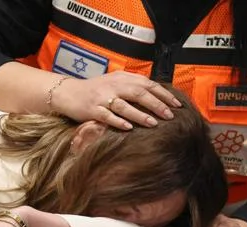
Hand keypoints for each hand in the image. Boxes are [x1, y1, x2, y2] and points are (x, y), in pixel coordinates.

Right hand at [51, 71, 182, 129]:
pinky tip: (129, 128)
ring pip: (124, 106)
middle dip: (156, 105)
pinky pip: (107, 116)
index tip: (177, 105)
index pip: (147, 84)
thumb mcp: (116, 83)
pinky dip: (118, 122)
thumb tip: (159, 95)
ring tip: (153, 124)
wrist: (69, 93)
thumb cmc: (97, 90)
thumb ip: (134, 87)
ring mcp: (102, 98)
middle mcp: (113, 86)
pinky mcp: (92, 110)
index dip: (163, 94)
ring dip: (140, 115)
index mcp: (122, 78)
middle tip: (170, 116)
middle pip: (139, 93)